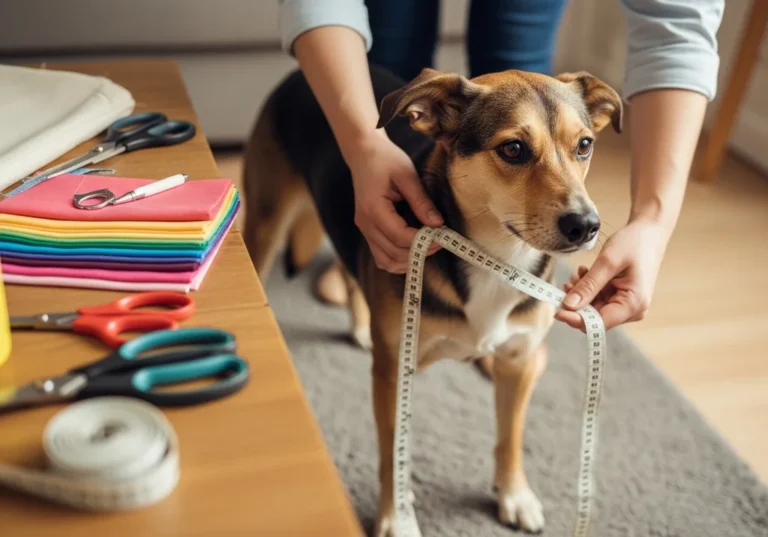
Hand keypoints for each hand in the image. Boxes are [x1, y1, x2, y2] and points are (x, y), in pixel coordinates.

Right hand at [345, 130, 443, 272]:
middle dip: (419, 252)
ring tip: (429, 247)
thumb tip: (438, 224)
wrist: (363, 154)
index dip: (423, 241)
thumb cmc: (385, 159)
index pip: (399, 236)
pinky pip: (381, 256)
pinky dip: (398, 259)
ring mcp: (364, 230)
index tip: (443, 237)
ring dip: (409, 260)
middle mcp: (365, 224)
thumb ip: (421, 201)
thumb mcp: (407, 174)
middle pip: (393, 253)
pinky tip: (413, 250)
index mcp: (373, 209)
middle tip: (441, 241)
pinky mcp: (368, 231)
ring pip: (386, 261)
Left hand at [555, 217, 668, 330]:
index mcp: (633, 304)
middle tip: (568, 282)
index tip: (557, 310)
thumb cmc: (634, 243)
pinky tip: (585, 274)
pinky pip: (598, 300)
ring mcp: (627, 305)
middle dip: (577, 303)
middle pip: (594, 318)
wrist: (649, 232)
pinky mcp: (621, 298)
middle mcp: (632, 310)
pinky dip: (587, 289)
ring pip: (593, 309)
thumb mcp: (607, 262)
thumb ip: (588, 285)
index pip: (599, 323)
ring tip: (579, 273)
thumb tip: (568, 305)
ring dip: (581, 294)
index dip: (576, 319)